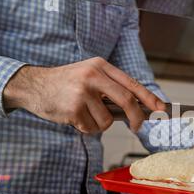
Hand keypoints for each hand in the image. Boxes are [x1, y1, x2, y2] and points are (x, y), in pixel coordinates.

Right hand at [3, 57, 165, 132]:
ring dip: (99, 124)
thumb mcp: (88, 75)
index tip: (160, 108)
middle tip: (137, 127)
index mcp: (100, 66)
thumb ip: (110, 88)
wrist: (33, 85)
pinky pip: (91, 127)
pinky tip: (74, 117)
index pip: (131, 83)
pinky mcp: (73, 108)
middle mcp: (93, 76)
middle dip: (136, 118)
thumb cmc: (66, 84)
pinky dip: (86, 127)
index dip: (148, 97)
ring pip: (107, 120)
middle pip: (126, 101)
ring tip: (84, 114)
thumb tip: (137, 108)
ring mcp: (82, 92)